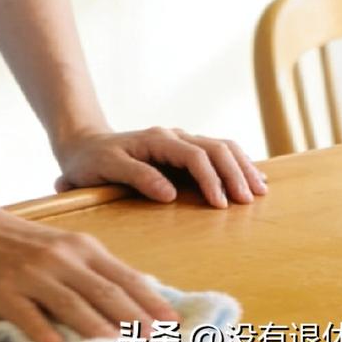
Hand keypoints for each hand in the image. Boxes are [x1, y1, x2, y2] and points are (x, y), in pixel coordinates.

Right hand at [0, 206, 180, 341]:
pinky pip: (27, 314)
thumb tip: (137, 297)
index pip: (123, 276)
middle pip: (104, 291)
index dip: (149, 300)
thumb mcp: (63, 247)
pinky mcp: (5, 291)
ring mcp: (32, 274)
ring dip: (98, 328)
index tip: (174, 321)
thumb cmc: (21, 242)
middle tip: (157, 340)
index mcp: (79, 246)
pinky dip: (43, 330)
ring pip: (71, 304)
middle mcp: (60, 258)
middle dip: (134, 317)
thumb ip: (94, 269)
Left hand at [54, 125, 268, 208]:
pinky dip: (237, 163)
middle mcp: (172, 136)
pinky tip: (253, 177)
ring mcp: (180, 142)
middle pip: (214, 147)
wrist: (82, 146)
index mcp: (156, 139)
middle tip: (248, 201)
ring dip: (242, 166)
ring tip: (259, 191)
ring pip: (220, 146)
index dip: (211, 179)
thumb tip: (170, 194)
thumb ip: (136, 177)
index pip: (194, 155)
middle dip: (235, 172)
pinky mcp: (183, 151)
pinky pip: (217, 152)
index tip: (221, 205)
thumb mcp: (106, 168)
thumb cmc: (91, 160)